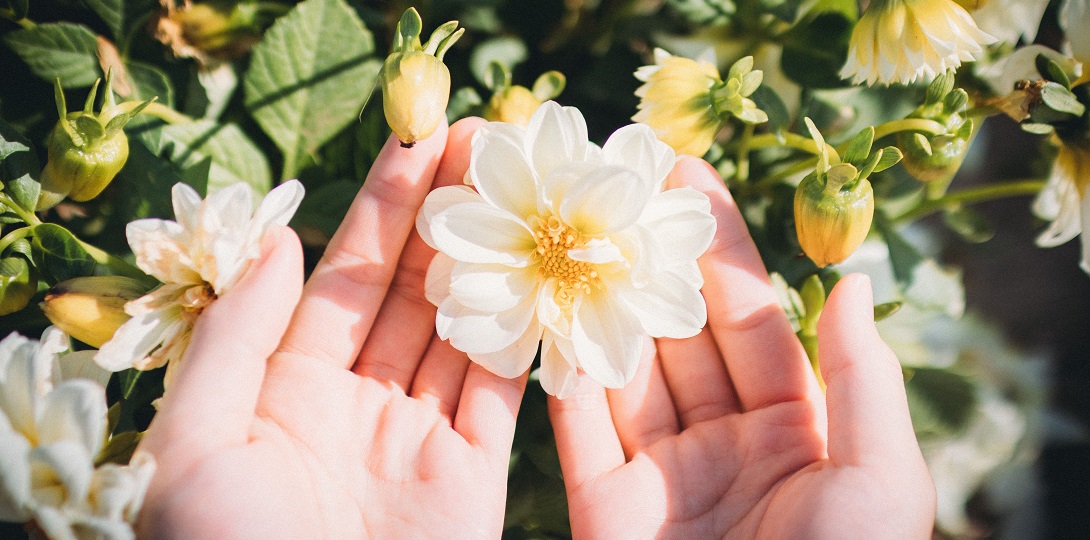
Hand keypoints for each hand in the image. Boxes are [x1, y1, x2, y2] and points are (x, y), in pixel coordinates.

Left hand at [136, 118, 525, 537]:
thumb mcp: (192, 442)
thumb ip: (235, 338)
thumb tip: (285, 241)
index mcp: (283, 387)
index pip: (343, 275)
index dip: (383, 205)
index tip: (420, 136)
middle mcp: (356, 400)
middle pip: (411, 289)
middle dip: (450, 216)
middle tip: (492, 142)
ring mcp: (419, 435)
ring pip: (464, 328)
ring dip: (495, 259)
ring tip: (528, 187)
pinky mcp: (474, 474)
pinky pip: (504, 392)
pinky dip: (527, 335)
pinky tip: (547, 274)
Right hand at [549, 156, 935, 538]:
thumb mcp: (879, 474)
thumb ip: (860, 376)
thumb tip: (851, 279)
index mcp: (796, 426)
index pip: (746, 315)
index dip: (714, 244)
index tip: (680, 174)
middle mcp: (724, 439)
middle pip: (676, 332)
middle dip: (644, 259)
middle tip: (608, 186)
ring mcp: (660, 472)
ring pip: (621, 370)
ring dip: (593, 303)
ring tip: (563, 230)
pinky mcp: (606, 507)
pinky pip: (575, 431)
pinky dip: (555, 374)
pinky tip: (536, 312)